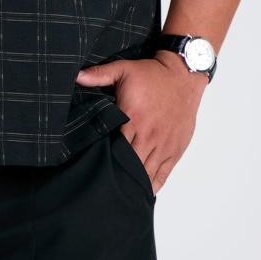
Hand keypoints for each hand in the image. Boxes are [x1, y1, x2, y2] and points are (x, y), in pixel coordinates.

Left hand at [75, 52, 206, 192]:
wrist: (183, 75)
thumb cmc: (153, 74)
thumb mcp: (124, 69)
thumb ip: (100, 74)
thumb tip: (77, 75)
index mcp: (133, 119)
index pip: (114, 148)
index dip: (103, 159)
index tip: (92, 166)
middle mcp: (149, 136)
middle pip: (129, 164)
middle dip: (116, 174)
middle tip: (102, 183)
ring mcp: (163, 145)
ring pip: (145, 173)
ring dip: (133, 181)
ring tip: (119, 191)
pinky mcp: (175, 150)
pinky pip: (163, 174)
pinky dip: (152, 184)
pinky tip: (142, 191)